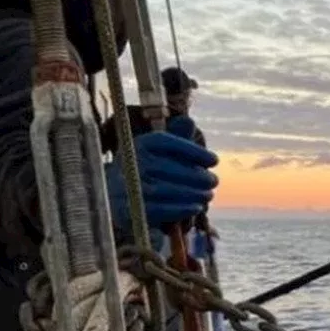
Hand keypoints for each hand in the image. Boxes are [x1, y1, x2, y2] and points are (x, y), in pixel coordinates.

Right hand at [105, 118, 217, 233]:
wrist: (115, 197)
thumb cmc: (148, 170)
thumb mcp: (158, 151)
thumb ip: (175, 137)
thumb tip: (188, 121)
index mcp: (139, 144)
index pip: (166, 142)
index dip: (193, 151)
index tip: (214, 160)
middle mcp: (130, 162)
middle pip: (167, 167)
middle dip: (196, 176)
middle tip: (214, 181)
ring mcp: (126, 186)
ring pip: (165, 190)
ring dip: (192, 193)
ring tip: (208, 195)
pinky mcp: (126, 209)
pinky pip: (158, 209)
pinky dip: (181, 209)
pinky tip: (196, 207)